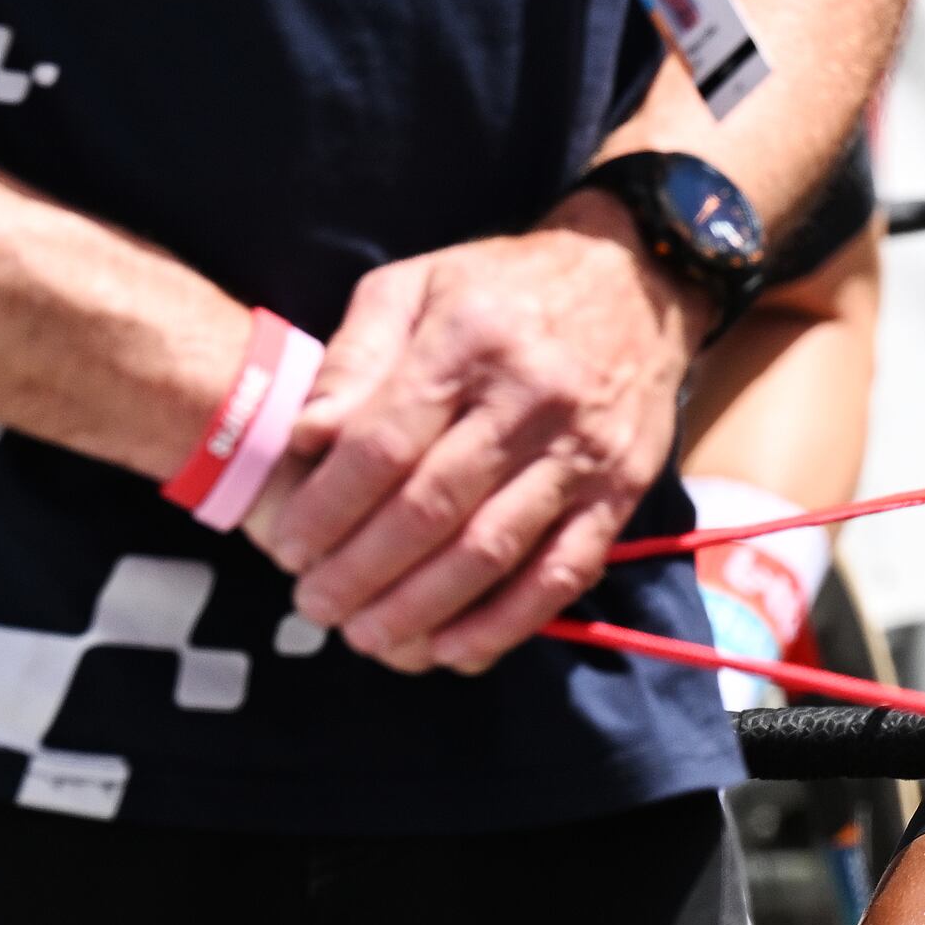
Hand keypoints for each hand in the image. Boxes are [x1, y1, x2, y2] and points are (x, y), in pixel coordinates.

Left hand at [241, 213, 705, 674]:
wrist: (636, 274)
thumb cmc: (504, 286)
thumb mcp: (415, 287)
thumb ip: (354, 360)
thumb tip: (304, 439)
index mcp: (468, 339)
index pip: (383, 445)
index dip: (327, 509)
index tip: (288, 549)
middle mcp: (530, 396)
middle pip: (430, 509)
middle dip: (360, 572)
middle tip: (314, 605)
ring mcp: (582, 449)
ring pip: (490, 552)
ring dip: (419, 610)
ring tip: (367, 637)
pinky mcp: (622, 489)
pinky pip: (562, 574)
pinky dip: (504, 624)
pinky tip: (453, 650)